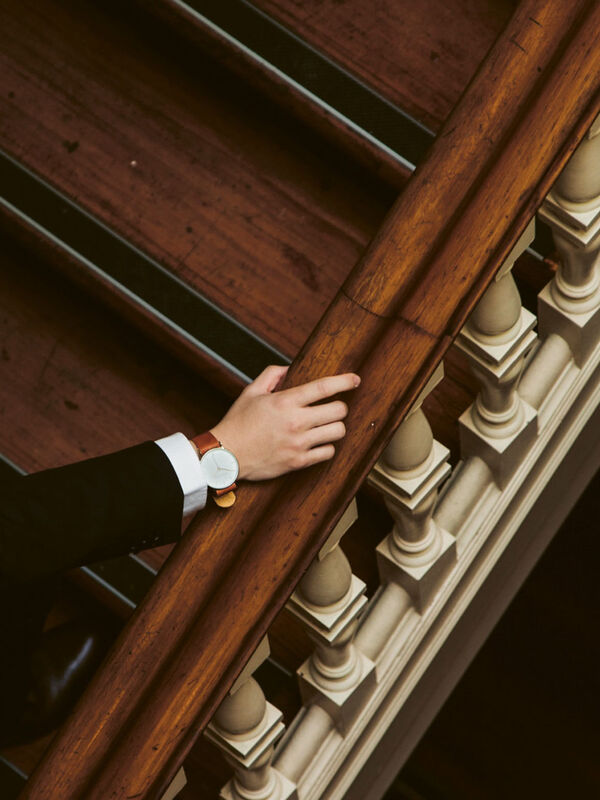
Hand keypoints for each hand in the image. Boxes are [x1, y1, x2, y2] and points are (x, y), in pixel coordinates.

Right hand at [210, 365, 359, 480]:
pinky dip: (327, 447)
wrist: (226, 455)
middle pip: (339, 411)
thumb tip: (288, 369)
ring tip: (326, 426)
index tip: (355, 380)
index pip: (324, 387)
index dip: (344, 381)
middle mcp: (295, 421)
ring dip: (336, 427)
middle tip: (333, 408)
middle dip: (340, 407)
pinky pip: (328, 453)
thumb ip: (271, 376)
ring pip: (338, 432)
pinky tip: (318, 443)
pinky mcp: (298, 462)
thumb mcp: (251, 392)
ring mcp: (299, 443)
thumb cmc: (237, 423)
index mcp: (285, 402)